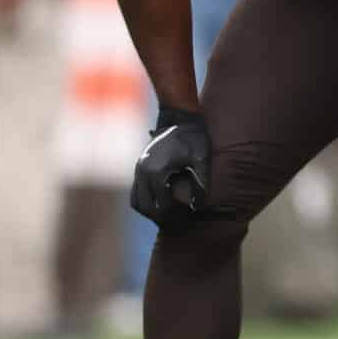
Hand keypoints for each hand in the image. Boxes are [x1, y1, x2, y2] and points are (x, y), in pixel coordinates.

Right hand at [131, 107, 210, 223]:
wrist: (180, 117)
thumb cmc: (194, 136)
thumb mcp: (201, 157)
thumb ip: (201, 181)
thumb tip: (199, 205)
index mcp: (156, 172)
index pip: (162, 205)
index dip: (175, 214)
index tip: (189, 217)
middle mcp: (143, 173)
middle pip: (145, 207)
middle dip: (160, 217)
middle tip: (178, 221)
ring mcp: (138, 170)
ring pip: (136, 201)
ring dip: (150, 211)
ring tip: (169, 215)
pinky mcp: (140, 167)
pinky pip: (136, 192)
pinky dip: (145, 201)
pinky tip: (162, 203)